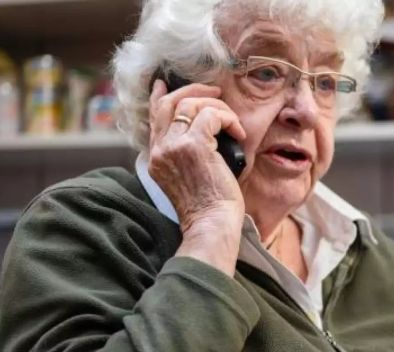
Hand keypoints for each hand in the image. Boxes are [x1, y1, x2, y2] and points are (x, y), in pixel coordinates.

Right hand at [147, 79, 247, 274]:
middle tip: (215, 92)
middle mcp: (160, 150)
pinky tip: (238, 133)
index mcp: (157, 158)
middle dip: (194, 92)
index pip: (154, 117)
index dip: (161, 96)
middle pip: (169, 103)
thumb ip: (185, 155)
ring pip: (190, 105)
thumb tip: (206, 132)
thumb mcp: (189, 178)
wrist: (211, 224)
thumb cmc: (209, 208)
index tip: (165, 84)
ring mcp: (174, 147)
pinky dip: (228, 118)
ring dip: (217, 106)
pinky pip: (211, 115)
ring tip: (232, 120)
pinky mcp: (194, 146)